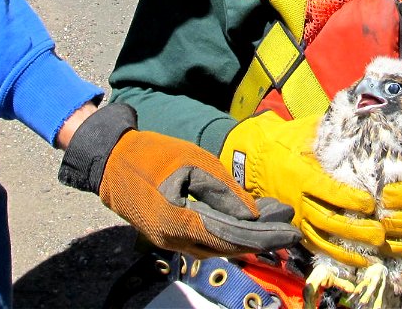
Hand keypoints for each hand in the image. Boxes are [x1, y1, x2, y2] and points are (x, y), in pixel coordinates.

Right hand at [58, 103, 301, 257]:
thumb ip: (224, 192)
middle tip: (289, 231)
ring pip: (216, 247)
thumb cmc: (154, 155)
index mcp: (182, 222)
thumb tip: (253, 214)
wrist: (111, 159)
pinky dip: (226, 235)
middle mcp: (175, 240)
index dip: (265, 235)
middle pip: (228, 247)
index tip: (290, 231)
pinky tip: (244, 225)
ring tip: (273, 226)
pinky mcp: (166, 234)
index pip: (233, 236)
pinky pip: (203, 241)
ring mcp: (169, 241)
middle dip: (261, 239)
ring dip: (246, 238)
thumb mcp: (194, 164)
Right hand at [220, 112, 382, 266]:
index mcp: (302, 175)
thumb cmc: (283, 141)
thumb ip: (328, 131)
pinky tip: (349, 260)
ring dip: (346, 250)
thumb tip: (357, 124)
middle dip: (356, 230)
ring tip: (370, 256)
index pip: (330, 191)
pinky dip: (329, 254)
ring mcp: (293, 215)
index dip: (351, 199)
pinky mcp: (291, 225)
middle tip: (379, 234)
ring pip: (321, 238)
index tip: (371, 203)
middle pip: (329, 221)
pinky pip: (310, 244)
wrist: (251, 157)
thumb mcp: (303, 131)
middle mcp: (297, 200)